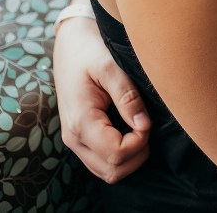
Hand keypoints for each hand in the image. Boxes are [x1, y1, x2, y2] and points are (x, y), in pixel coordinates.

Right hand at [53, 16, 150, 182]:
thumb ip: (128, 97)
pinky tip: (130, 130)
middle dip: (138, 153)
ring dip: (131, 157)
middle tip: (146, 124)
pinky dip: (121, 155)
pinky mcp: (80, 138)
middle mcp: (73, 138)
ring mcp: (74, 141)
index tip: (147, 120)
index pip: (116, 154)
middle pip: (113, 171)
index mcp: (80, 121)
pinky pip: (102, 162)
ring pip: (108, 172)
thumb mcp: (111, 66)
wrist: (70, 43)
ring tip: (139, 127)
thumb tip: (144, 126)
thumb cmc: (90, 51)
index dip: (139, 142)